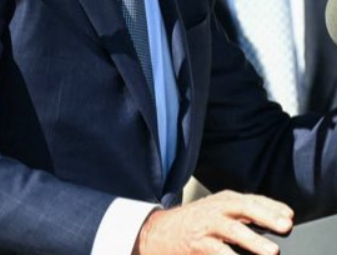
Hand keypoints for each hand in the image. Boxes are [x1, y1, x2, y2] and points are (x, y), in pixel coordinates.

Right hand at [134, 190, 292, 254]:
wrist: (159, 232)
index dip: (272, 207)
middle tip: (285, 227)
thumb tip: (283, 218)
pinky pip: (217, 252)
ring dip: (253, 240)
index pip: (252, 199)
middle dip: (265, 216)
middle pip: (243, 208)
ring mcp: (206, 226)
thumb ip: (247, 213)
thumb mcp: (220, 211)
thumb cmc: (197, 223)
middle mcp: (215, 210)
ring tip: (272, 252)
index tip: (289, 216)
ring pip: (232, 230)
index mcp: (224, 201)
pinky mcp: (197, 245)